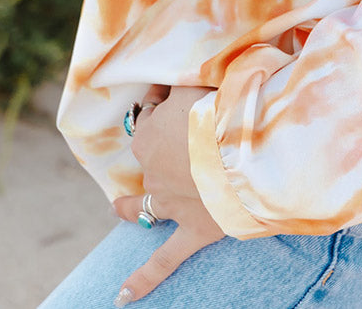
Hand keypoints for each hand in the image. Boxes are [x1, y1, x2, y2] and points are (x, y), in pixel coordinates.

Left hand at [113, 85, 226, 302]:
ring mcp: (170, 205)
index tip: (177, 93)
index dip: (163, 103)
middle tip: (177, 134)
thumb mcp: (196, 80)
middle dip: (159, 146)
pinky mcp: (192, 231)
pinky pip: (164, 261)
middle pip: (151, 156)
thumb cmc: (222, 108)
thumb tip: (174, 76)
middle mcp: (153, 172)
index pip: (149, 114)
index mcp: (149, 134)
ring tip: (118, 209)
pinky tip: (123, 297)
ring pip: (144, 208)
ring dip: (131, 208)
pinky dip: (143, 279)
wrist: (244, 152)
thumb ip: (182, 80)